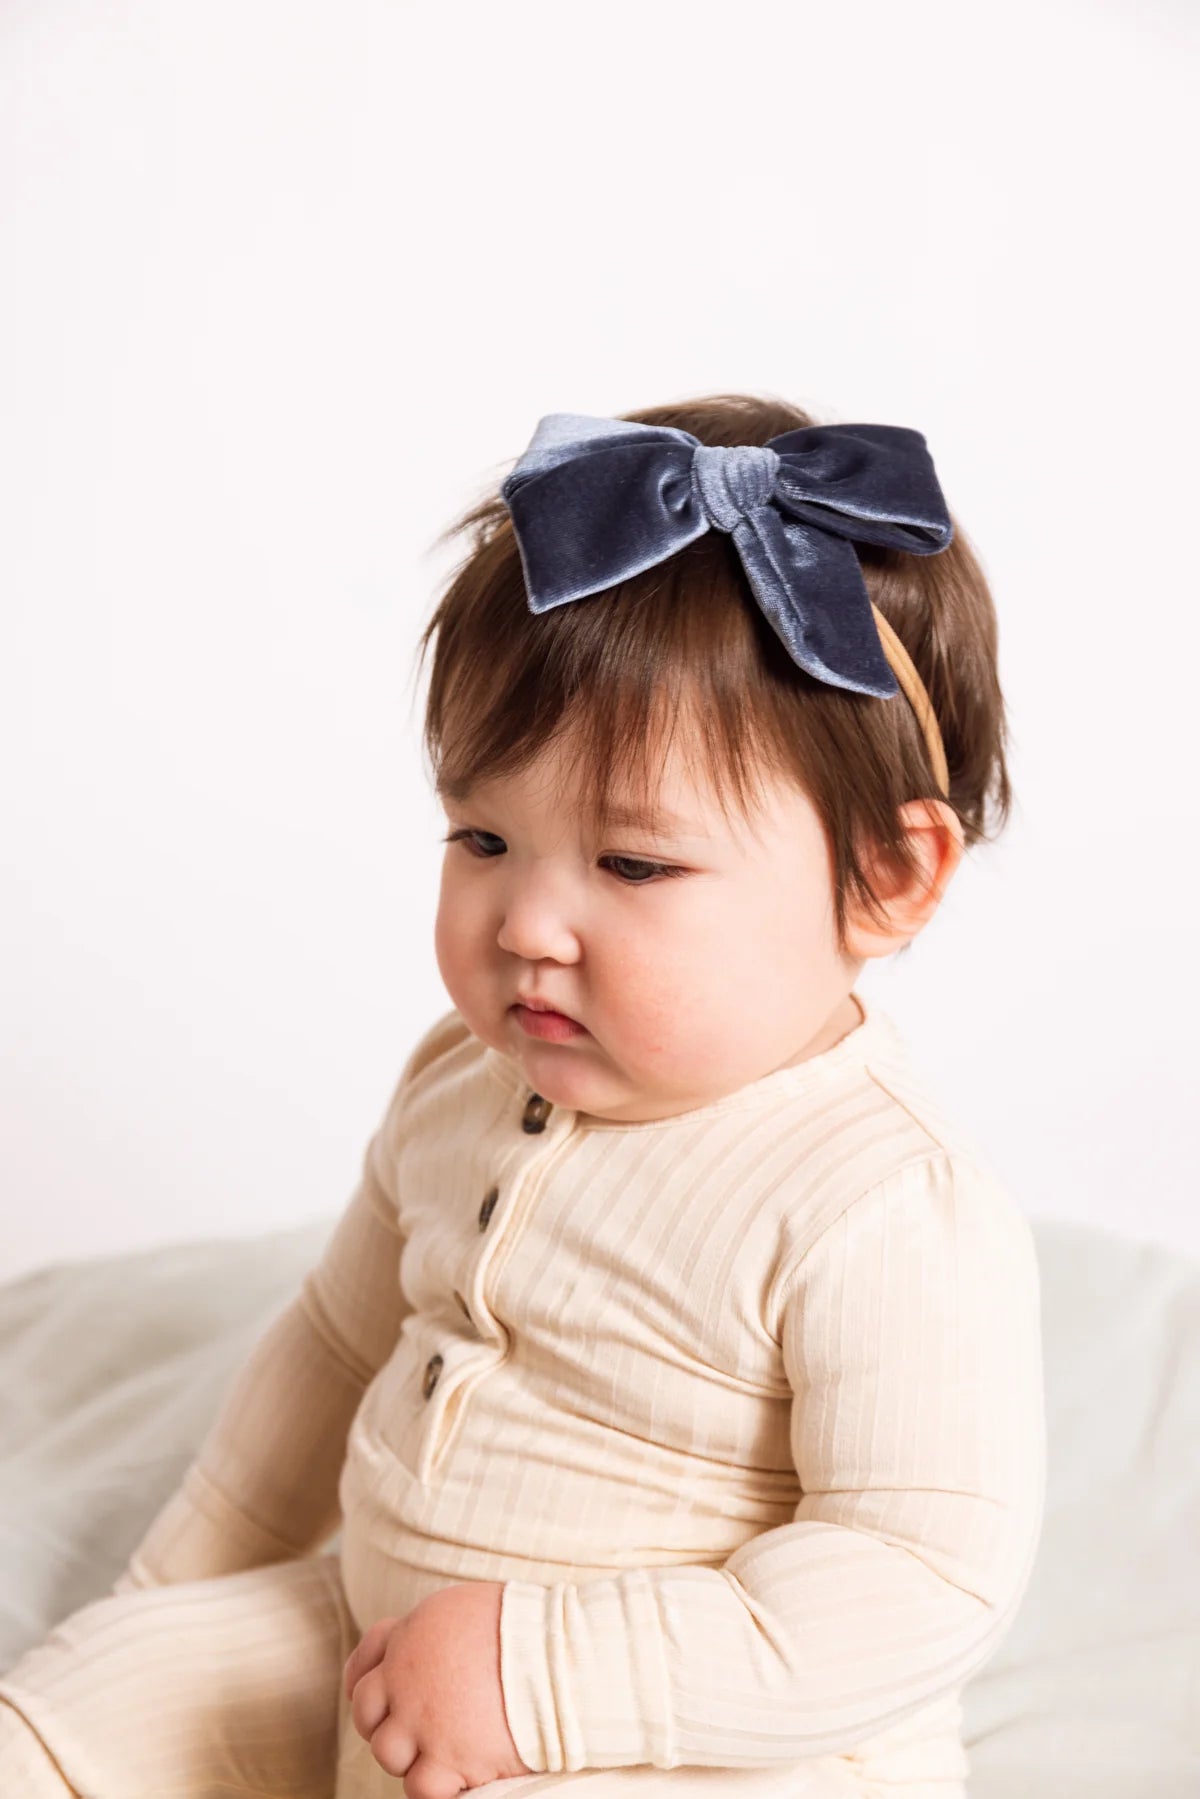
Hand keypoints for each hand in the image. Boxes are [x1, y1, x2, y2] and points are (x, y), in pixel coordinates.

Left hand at [343, 1580, 535, 1796]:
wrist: (558, 1656)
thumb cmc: (520, 1625)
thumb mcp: (460, 1607)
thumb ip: (428, 1631)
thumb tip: (416, 1645)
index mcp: (409, 1638)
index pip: (360, 1672)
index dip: (367, 1690)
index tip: (385, 1702)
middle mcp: (406, 1682)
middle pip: (366, 1716)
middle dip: (388, 1723)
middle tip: (420, 1726)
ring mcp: (425, 1724)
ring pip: (388, 1755)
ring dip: (411, 1755)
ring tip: (445, 1747)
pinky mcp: (451, 1760)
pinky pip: (421, 1789)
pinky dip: (436, 1786)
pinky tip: (458, 1774)